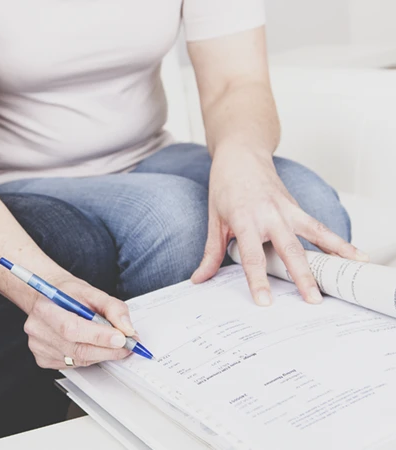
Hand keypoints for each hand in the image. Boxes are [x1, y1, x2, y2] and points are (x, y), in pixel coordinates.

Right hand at [22, 276, 135, 368]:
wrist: (49, 298)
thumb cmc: (68, 294)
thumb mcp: (92, 292)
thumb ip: (112, 308)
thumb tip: (126, 329)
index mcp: (45, 308)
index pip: (72, 329)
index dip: (99, 336)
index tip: (121, 338)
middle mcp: (37, 329)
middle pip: (77, 349)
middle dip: (107, 349)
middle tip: (126, 345)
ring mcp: (38, 347)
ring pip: (78, 359)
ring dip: (100, 354)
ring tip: (110, 342)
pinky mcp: (43, 359)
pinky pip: (73, 364)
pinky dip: (88, 358)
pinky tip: (88, 344)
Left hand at [191, 149, 365, 305]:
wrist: (241, 155)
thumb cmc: (225, 186)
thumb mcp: (214, 220)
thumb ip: (211, 253)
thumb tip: (199, 279)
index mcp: (245, 219)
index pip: (252, 256)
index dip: (258, 280)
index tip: (265, 301)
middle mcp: (269, 214)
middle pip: (289, 249)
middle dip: (302, 276)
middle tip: (313, 300)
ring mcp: (287, 209)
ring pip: (315, 233)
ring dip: (334, 253)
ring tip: (352, 271)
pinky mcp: (297, 207)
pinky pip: (319, 226)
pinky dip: (337, 240)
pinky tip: (354, 255)